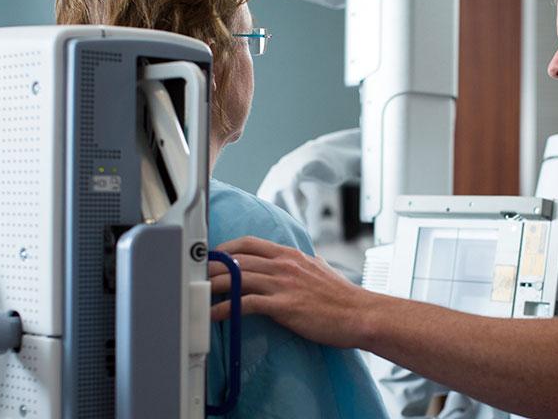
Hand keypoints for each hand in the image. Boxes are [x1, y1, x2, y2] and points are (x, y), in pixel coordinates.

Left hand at [208, 236, 378, 348]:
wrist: (359, 314)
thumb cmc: (343, 297)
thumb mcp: (323, 269)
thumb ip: (310, 262)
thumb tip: (310, 259)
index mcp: (291, 255)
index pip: (249, 243)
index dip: (226, 248)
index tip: (213, 257)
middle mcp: (284, 265)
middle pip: (237, 259)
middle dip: (212, 267)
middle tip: (197, 276)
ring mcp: (283, 284)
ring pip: (237, 278)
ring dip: (213, 286)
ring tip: (199, 295)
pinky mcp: (284, 305)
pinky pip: (246, 304)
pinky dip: (226, 309)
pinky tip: (216, 315)